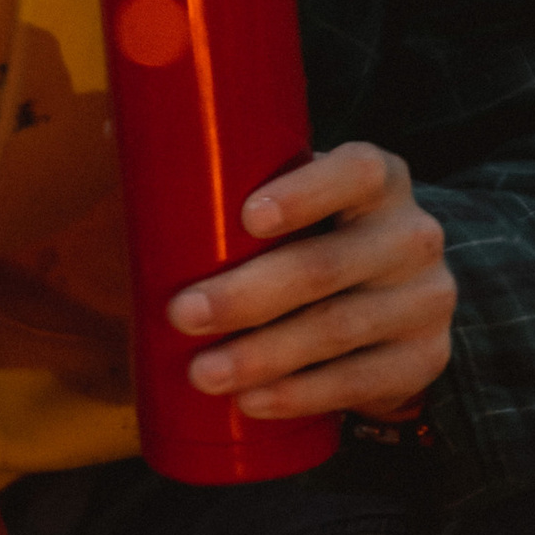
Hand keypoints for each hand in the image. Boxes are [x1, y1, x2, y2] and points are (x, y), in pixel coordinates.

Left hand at [168, 141, 453, 418]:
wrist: (395, 298)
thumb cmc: (313, 236)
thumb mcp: (292, 197)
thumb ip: (219, 172)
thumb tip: (109, 133)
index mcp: (377, 179)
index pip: (356, 172)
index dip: (305, 192)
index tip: (246, 217)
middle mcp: (411, 234)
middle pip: (327, 265)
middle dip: (248, 296)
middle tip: (182, 315)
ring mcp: (425, 299)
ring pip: (337, 329)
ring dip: (263, 356)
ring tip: (203, 373)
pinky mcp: (423, 357)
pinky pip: (359, 381)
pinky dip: (300, 394)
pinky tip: (253, 401)